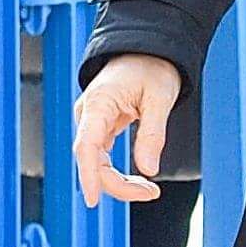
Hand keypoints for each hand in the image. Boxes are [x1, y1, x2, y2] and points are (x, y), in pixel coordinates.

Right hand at [74, 53, 183, 206]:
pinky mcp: (101, 126)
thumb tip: (148, 169)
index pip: (86, 145)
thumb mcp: (160, 98)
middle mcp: (89, 114)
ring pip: (97, 162)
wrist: (147, 47)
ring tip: (149, 189)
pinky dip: (118, 172)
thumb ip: (153, 134)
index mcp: (98, 103)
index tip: (92, 199)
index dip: (88, 175)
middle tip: (151, 193)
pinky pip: (103, 156)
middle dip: (118, 184)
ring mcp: (93, 121)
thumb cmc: (152, 66)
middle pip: (92, 160)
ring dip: (119, 181)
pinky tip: (137, 180)